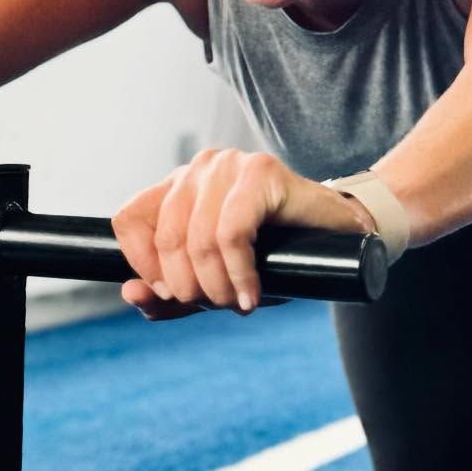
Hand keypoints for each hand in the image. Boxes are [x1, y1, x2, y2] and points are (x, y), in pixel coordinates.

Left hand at [111, 149, 374, 319]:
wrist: (342, 239)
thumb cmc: (275, 259)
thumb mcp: (214, 283)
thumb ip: (169, 295)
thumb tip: (131, 294)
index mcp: (177, 187)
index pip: (128, 221)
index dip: (144, 266)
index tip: (175, 294)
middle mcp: (198, 168)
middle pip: (166, 239)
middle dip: (191, 288)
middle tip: (221, 304)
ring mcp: (229, 165)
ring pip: (197, 239)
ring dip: (217, 286)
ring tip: (240, 302)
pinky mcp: (261, 172)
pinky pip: (231, 233)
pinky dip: (239, 274)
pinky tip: (253, 294)